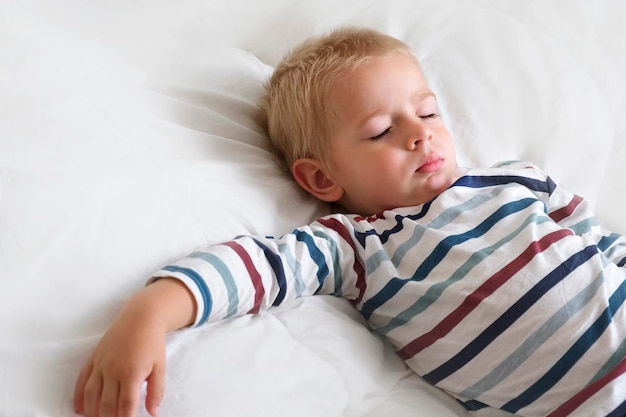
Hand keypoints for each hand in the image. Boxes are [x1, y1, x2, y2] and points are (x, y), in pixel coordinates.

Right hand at [74, 278, 195, 416]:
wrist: (141, 316)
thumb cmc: (152, 342)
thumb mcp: (161, 366)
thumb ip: (156, 391)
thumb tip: (153, 412)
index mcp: (132, 374)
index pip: (125, 406)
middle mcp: (113, 370)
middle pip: (106, 405)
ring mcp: (101, 364)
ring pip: (91, 395)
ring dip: (92, 412)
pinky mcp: (93, 358)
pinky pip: (82, 380)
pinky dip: (79, 397)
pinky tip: (80, 409)